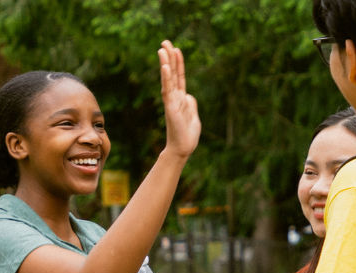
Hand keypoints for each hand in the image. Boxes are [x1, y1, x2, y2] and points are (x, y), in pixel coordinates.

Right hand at [158, 40, 200, 157]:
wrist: (183, 149)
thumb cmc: (187, 134)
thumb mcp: (193, 115)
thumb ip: (190, 103)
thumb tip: (188, 94)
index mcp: (181, 98)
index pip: (179, 76)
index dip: (178, 63)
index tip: (176, 49)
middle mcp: (175, 97)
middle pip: (172, 73)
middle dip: (169, 57)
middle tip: (165, 41)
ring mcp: (171, 101)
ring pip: (168, 79)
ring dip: (165, 64)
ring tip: (162, 49)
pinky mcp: (170, 108)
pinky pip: (168, 90)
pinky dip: (166, 78)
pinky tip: (164, 67)